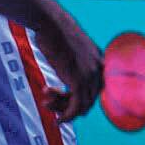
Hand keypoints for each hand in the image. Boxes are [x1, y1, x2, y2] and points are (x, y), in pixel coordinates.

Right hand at [32, 5, 104, 120]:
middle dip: (69, 105)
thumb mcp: (70, 48)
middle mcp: (99, 69)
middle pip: (90, 99)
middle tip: (49, 102)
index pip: (95, 88)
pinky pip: (76, 106)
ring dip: (63, 109)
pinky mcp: (79, 81)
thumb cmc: (55, 33)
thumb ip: (75, 61)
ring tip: (45, 103)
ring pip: (82, 105)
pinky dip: (68, 116)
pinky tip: (58, 120)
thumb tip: (67, 66)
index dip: (79, 98)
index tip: (61, 100)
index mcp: (99, 60)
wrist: (52, 24)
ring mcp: (91, 75)